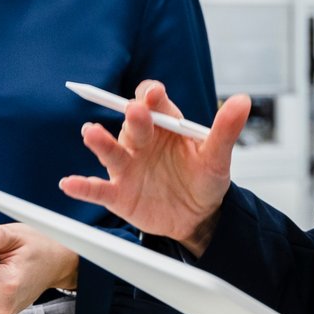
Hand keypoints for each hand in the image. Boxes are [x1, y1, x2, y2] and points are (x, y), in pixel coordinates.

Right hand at [58, 80, 248, 256]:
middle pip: (132, 123)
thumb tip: (243, 101)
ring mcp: (128, 167)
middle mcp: (141, 141)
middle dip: (134, 117)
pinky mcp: (119, 193)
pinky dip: (82, 186)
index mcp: (164, 125)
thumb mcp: (217, 156)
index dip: (151, 95)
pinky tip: (70, 183)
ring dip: (100, 141)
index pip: (153, 102)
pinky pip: (99, 188)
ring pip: (111, 150)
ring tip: (90, 132)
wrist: (199, 218)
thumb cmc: (204, 180)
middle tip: (136, 112)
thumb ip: (225, 129)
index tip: (154, 94)